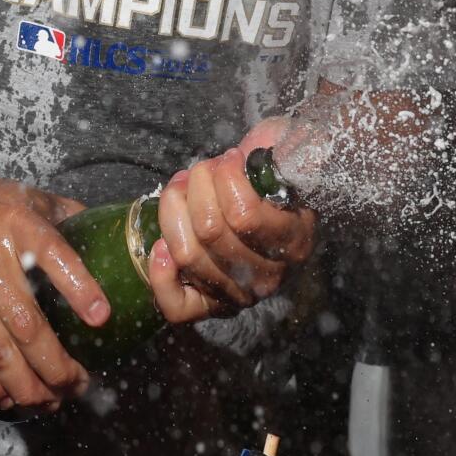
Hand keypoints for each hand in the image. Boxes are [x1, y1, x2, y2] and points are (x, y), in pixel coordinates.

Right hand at [0, 174, 107, 412]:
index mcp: (19, 222)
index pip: (52, 254)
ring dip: (25, 383)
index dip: (78, 288)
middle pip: (24, 320)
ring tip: (50, 400)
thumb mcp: (39, 199)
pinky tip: (11, 399)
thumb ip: (76, 220)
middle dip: (54, 363)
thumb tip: (121, 240)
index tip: (102, 318)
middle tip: (77, 383)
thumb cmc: (1, 205)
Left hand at [149, 117, 317, 323]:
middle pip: (210, 231)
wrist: (274, 204)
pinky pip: (178, 306)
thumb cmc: (275, 172)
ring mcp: (237, 294)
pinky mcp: (208, 305)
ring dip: (173, 211)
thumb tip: (267, 152)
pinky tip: (161, 245)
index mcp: (294, 240)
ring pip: (187, 256)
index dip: (226, 178)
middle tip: (202, 169)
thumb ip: (286, 149)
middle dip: (197, 186)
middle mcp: (268, 276)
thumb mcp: (289, 152)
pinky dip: (162, 275)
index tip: (231, 158)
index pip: (244, 216)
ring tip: (180, 187)